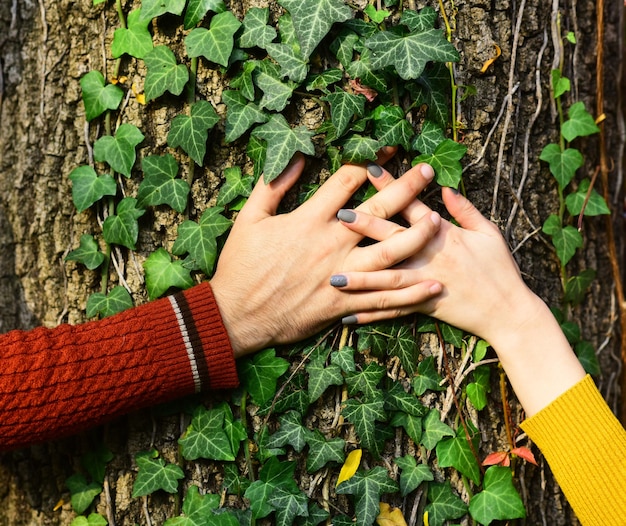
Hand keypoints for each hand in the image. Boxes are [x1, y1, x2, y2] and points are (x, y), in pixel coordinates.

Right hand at [210, 152, 442, 356]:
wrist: (237, 314)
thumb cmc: (241, 265)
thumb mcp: (249, 218)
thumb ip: (272, 186)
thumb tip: (295, 158)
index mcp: (309, 220)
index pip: (347, 182)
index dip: (370, 162)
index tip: (388, 151)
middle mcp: (331, 245)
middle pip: (378, 212)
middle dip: (406, 188)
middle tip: (427, 171)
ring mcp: (341, 276)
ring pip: (390, 255)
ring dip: (417, 237)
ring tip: (439, 222)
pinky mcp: (343, 305)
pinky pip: (383, 300)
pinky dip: (409, 294)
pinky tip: (432, 285)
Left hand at [333, 166, 538, 343]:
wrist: (509, 312)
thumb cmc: (500, 269)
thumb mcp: (489, 233)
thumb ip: (465, 210)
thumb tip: (445, 188)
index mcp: (444, 235)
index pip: (412, 205)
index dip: (391, 186)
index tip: (369, 170)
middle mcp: (431, 257)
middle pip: (393, 238)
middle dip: (365, 226)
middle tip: (338, 217)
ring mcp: (426, 282)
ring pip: (388, 278)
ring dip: (359, 277)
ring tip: (333, 276)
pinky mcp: (425, 306)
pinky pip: (393, 309)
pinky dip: (371, 312)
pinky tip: (348, 315)